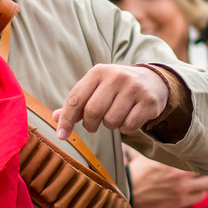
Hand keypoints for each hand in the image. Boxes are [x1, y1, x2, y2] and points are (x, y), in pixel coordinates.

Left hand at [53, 64, 167, 139]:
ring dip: (110, 125)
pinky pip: (129, 126)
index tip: (61, 136)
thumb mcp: (96, 88)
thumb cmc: (116, 88)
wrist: (152, 80)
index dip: (66, 119)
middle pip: (93, 112)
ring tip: (115, 116)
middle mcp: (116, 76)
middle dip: (90, 124)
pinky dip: (126, 128)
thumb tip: (55, 118)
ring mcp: (134, 88)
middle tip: (93, 125)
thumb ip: (76, 103)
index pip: (76, 98)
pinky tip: (129, 117)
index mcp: (98, 71)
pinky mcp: (148, 101)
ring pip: (111, 121)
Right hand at [128, 152, 207, 207]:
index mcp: (173, 158)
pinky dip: (202, 191)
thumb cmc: (138, 171)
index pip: (200, 152)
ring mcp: (182, 188)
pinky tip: (199, 188)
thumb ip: (164, 147)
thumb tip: (169, 133)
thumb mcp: (150, 155)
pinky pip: (201, 196)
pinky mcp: (180, 201)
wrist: (128, 193)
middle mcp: (180, 173)